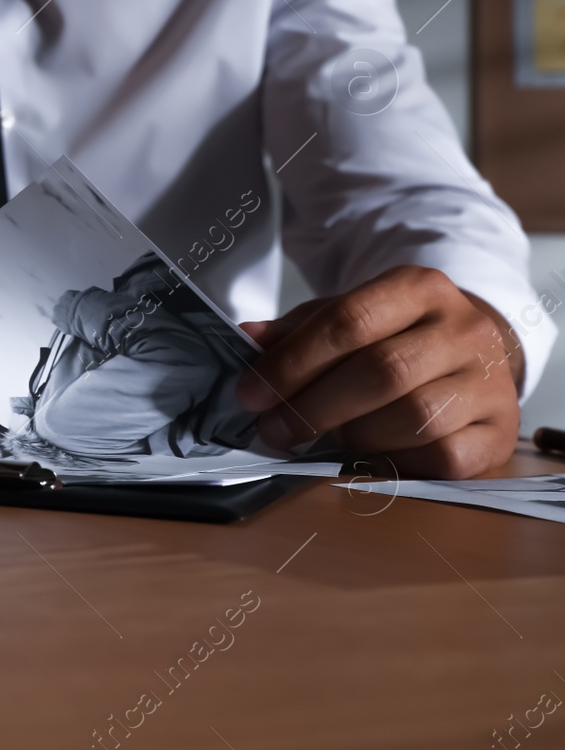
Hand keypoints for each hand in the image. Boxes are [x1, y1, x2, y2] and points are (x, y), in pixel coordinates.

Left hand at [236, 265, 520, 478]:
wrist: (473, 354)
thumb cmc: (395, 338)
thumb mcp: (346, 317)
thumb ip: (297, 330)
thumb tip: (248, 339)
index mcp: (419, 287)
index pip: (347, 321)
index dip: (292, 362)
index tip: (250, 394)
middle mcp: (464, 328)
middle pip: (381, 372)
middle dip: (314, 407)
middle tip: (274, 431)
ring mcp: (489, 381)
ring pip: (414, 418)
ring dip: (355, 437)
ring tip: (327, 439)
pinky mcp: (501, 431)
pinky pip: (446, 457)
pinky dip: (400, 462)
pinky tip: (372, 456)